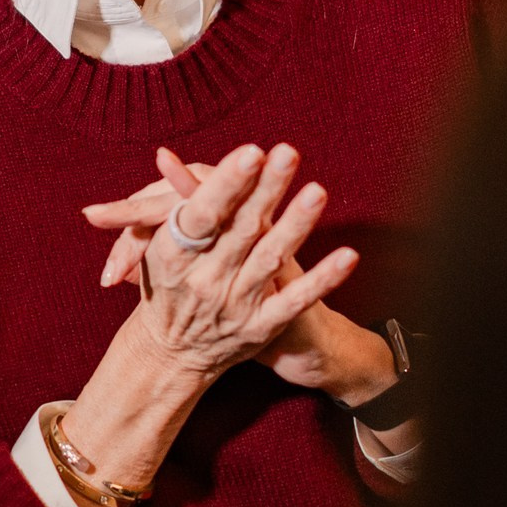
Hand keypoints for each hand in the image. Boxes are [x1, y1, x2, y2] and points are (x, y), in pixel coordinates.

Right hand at [85, 149, 396, 406]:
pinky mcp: (260, 327)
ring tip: (317, 192)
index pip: (203, 213)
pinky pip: (296, 301)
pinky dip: (323, 280)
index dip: (227, 184)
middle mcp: (204, 279)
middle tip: (288, 153)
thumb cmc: (169, 284)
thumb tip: (166, 156)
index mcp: (174, 254)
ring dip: (295, 225)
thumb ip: (176, 203)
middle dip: (266, 190)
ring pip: (269, 259)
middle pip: (241, 228)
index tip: (251, 153)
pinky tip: (348, 256)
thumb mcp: (158, 245)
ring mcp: (234, 304)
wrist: (171, 353)